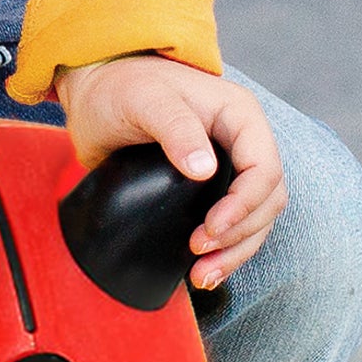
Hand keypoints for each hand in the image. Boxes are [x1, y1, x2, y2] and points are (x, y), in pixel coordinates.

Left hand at [55, 53, 284, 290]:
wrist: (94, 91)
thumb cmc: (120, 85)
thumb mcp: (144, 98)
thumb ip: (175, 127)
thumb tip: (204, 170)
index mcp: (239, 116)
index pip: (264, 169)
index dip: (244, 204)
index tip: (210, 228)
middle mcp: (242, 143)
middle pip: (266, 200)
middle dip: (239, 235)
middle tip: (198, 253)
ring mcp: (228, 166)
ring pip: (255, 219)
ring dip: (235, 251)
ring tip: (201, 275)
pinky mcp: (207, 188)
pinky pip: (232, 224)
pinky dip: (223, 249)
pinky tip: (201, 268)